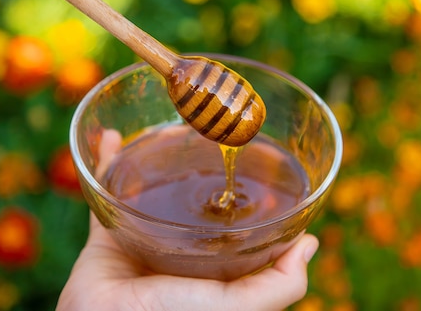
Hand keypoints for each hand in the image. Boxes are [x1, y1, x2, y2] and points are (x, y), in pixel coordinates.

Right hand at [56, 130, 319, 310]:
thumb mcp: (237, 307)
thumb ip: (279, 285)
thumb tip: (310, 243)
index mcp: (214, 265)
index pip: (240, 229)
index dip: (253, 201)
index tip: (267, 167)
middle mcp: (184, 248)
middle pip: (198, 202)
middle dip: (206, 171)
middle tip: (218, 134)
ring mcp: (147, 235)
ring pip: (157, 189)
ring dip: (160, 160)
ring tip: (172, 127)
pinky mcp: (112, 228)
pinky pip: (110, 187)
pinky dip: (110, 161)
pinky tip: (115, 137)